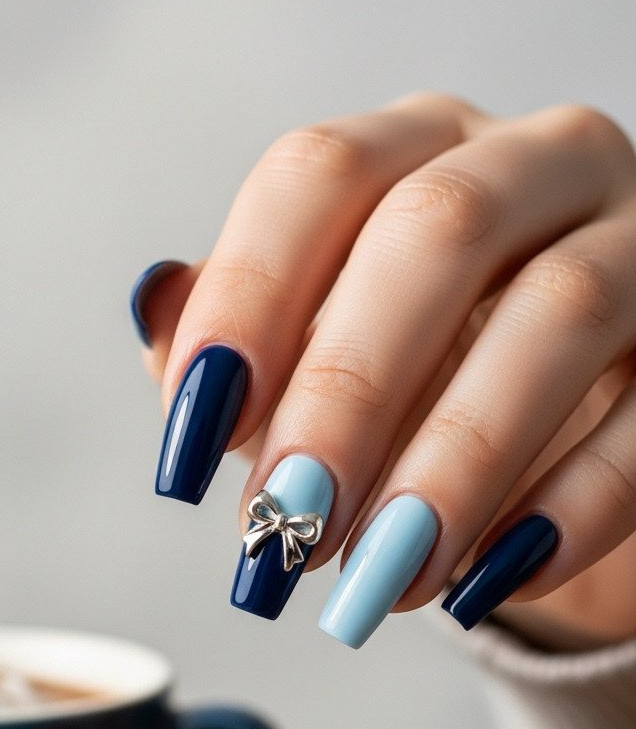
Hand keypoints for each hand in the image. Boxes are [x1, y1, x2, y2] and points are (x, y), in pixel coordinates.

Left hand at [133, 93, 635, 646]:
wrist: (568, 420)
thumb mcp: (321, 349)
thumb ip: (237, 339)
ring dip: (458, 459)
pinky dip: (572, 508)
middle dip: (349, 390)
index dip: (247, 299)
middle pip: (436, 230)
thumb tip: (154, 309)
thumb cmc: (424, 374)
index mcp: (420, 146)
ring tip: (383, 579)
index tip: (191, 438)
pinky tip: (487, 582)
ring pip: (560, 314)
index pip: (320, 175)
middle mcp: (536, 162)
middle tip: (288, 522)